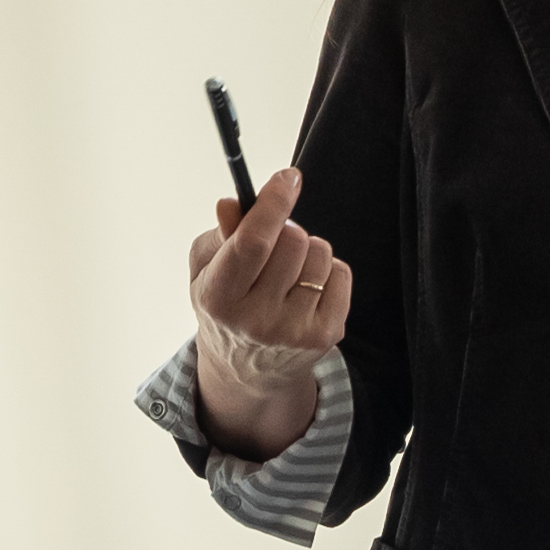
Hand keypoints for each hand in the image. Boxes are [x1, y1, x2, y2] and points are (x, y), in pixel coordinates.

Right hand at [184, 163, 348, 457]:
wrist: (247, 371)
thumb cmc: (226, 306)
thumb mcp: (208, 270)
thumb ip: (221, 233)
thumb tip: (234, 203)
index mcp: (218, 298)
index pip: (253, 242)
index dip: (273, 203)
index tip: (288, 177)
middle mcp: (257, 319)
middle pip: (293, 240)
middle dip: (286, 229)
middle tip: (274, 244)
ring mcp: (294, 330)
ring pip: (320, 253)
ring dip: (307, 250)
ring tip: (289, 271)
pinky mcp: (326, 335)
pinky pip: (341, 273)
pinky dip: (327, 271)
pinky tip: (307, 288)